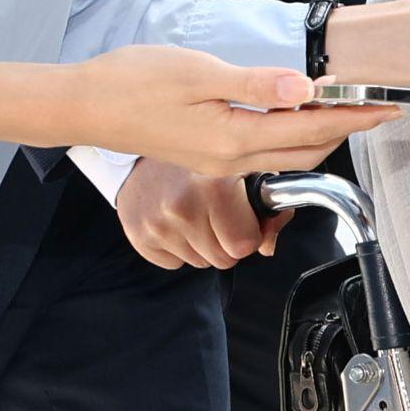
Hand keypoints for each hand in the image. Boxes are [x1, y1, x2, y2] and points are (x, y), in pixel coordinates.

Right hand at [9, 46, 399, 175]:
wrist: (87, 104)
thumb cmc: (134, 82)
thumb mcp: (199, 73)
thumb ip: (255, 84)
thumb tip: (304, 87)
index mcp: (234, 140)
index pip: (310, 129)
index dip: (353, 116)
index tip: (387, 105)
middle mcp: (232, 159)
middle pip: (307, 149)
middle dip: (347, 128)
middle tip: (378, 104)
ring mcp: (220, 161)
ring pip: (287, 152)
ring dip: (321, 131)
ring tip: (347, 106)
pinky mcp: (210, 154)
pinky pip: (265, 149)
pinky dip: (292, 132)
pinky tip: (297, 111)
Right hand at [115, 156, 285, 269]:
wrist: (146, 146)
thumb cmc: (201, 162)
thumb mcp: (247, 172)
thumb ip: (271, 213)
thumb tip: (267, 246)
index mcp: (215, 185)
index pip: (244, 245)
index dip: (249, 234)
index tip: (242, 218)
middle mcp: (183, 204)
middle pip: (223, 259)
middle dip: (226, 243)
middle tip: (217, 215)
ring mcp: (158, 222)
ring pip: (200, 262)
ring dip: (202, 244)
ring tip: (194, 212)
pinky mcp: (138, 234)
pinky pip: (174, 263)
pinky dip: (177, 247)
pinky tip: (174, 219)